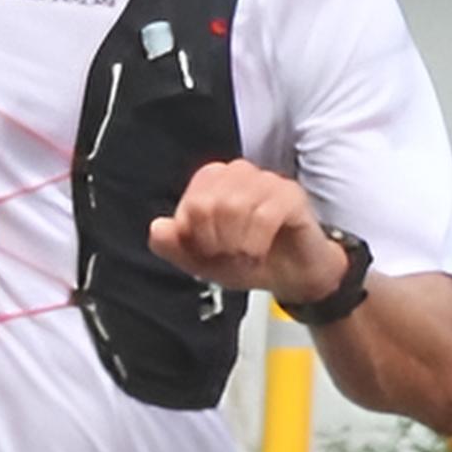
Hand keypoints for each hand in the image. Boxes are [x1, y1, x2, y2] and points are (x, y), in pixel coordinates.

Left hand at [149, 159, 345, 302]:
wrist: (293, 277)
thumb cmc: (251, 260)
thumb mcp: (202, 262)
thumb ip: (174, 247)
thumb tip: (158, 229)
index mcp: (212, 182)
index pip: (190, 205)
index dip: (196, 238)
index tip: (211, 251)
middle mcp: (238, 174)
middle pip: (208, 205)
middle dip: (216, 243)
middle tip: (231, 256)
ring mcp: (266, 181)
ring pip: (234, 207)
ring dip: (237, 245)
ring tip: (246, 256)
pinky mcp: (291, 195)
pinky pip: (265, 215)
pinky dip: (256, 244)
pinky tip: (259, 252)